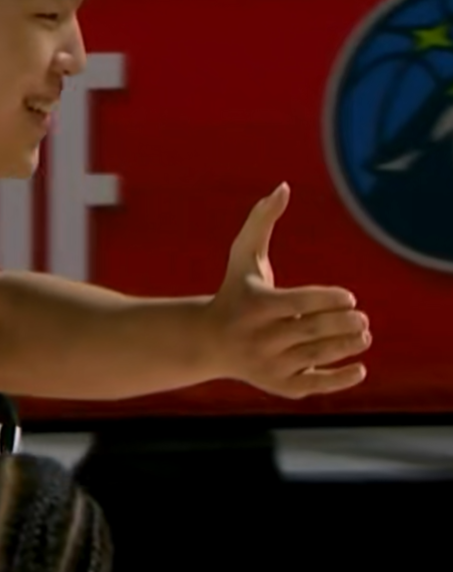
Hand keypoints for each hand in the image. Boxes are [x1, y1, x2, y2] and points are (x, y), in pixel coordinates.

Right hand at [203, 183, 369, 398]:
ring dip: (348, 346)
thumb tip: (283, 187)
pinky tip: (359, 367)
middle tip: (361, 318)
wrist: (208, 341)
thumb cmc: (234, 292)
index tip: (349, 297)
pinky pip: (313, 385)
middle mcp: (259, 338)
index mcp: (255, 306)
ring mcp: (267, 364)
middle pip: (312, 330)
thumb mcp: (243, 257)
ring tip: (364, 334)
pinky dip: (340, 379)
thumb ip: (262, 221)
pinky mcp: (276, 385)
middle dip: (344, 324)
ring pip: (316, 356)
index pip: (300, 302)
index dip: (330, 299)